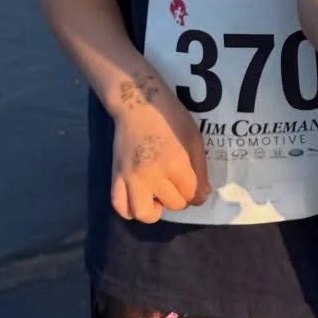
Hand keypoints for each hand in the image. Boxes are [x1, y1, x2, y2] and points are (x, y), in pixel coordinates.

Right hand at [109, 72, 209, 222]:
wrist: (138, 103)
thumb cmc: (171, 118)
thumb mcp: (194, 139)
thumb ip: (200, 169)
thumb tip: (202, 195)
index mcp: (175, 164)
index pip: (192, 196)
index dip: (198, 194)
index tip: (196, 186)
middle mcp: (151, 175)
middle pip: (173, 205)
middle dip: (180, 198)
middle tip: (178, 185)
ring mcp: (131, 178)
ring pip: (143, 214)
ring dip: (155, 210)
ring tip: (158, 197)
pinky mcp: (115, 176)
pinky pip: (120, 206)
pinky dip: (130, 209)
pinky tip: (140, 198)